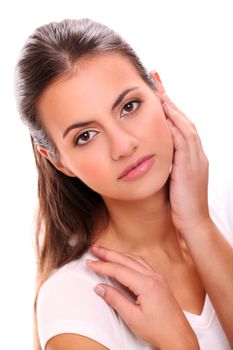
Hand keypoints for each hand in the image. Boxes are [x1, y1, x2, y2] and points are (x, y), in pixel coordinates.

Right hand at [86, 245, 199, 349]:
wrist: (179, 338)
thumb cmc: (159, 330)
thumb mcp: (132, 318)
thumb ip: (115, 299)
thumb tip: (100, 288)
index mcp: (146, 284)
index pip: (119, 270)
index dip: (102, 266)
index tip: (90, 263)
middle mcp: (153, 277)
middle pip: (126, 259)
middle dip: (109, 253)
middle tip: (95, 248)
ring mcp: (158, 277)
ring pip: (135, 259)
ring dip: (119, 254)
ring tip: (106, 252)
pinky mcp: (159, 281)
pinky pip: (143, 264)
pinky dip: (130, 259)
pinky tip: (124, 259)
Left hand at [161, 94, 210, 235]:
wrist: (193, 222)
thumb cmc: (180, 203)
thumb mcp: (173, 179)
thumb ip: (168, 164)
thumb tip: (154, 155)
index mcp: (191, 155)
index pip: (180, 125)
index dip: (169, 108)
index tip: (157, 92)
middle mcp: (196, 153)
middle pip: (183, 119)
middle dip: (169, 99)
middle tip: (156, 79)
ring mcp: (196, 158)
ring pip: (185, 126)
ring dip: (171, 107)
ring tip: (157, 90)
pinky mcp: (191, 166)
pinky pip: (183, 141)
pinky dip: (175, 125)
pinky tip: (164, 114)